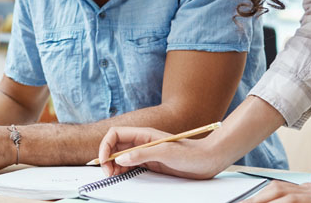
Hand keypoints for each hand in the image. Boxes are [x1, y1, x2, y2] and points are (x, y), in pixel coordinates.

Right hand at [98, 126, 224, 178]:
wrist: (207, 160)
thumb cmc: (190, 153)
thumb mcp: (165, 153)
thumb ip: (142, 155)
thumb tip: (120, 159)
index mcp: (143, 134)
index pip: (116, 134)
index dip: (105, 146)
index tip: (103, 161)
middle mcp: (142, 142)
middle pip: (115, 146)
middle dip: (106, 157)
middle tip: (107, 172)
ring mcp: (145, 153)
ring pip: (120, 156)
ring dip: (112, 165)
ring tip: (112, 175)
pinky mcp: (150, 163)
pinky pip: (129, 164)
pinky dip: (121, 170)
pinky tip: (121, 175)